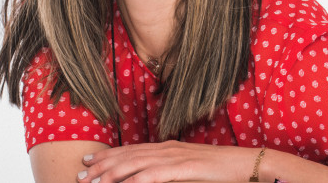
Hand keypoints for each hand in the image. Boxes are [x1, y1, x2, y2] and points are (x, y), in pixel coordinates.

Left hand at [76, 140, 259, 181]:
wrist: (246, 164)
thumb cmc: (221, 170)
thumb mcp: (191, 169)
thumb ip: (172, 171)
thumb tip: (153, 177)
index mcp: (169, 148)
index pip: (132, 150)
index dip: (109, 156)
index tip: (89, 162)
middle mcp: (168, 149)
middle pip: (128, 156)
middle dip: (102, 166)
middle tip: (81, 174)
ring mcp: (175, 157)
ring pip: (135, 165)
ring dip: (111, 174)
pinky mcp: (184, 168)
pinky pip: (154, 176)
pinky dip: (136, 181)